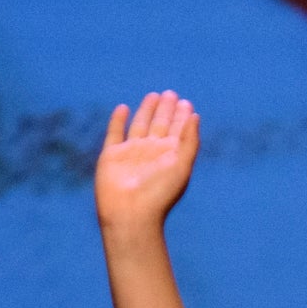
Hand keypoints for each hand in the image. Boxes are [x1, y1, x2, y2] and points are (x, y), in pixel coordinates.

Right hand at [95, 90, 201, 236]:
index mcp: (169, 156)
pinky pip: (115, 134)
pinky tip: (123, 108)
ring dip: (146, 111)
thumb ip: (189, 140)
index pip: (177, 131)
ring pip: (140, 125)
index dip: (181, 117)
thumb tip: (195, 116)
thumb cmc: (159, 193)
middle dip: (165, 110)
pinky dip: (118, 121)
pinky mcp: (111, 156)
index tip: (186, 103)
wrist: (131, 213)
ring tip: (153, 96)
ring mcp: (131, 154)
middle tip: (170, 94)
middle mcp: (151, 153)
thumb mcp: (181, 165)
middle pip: (159, 125)